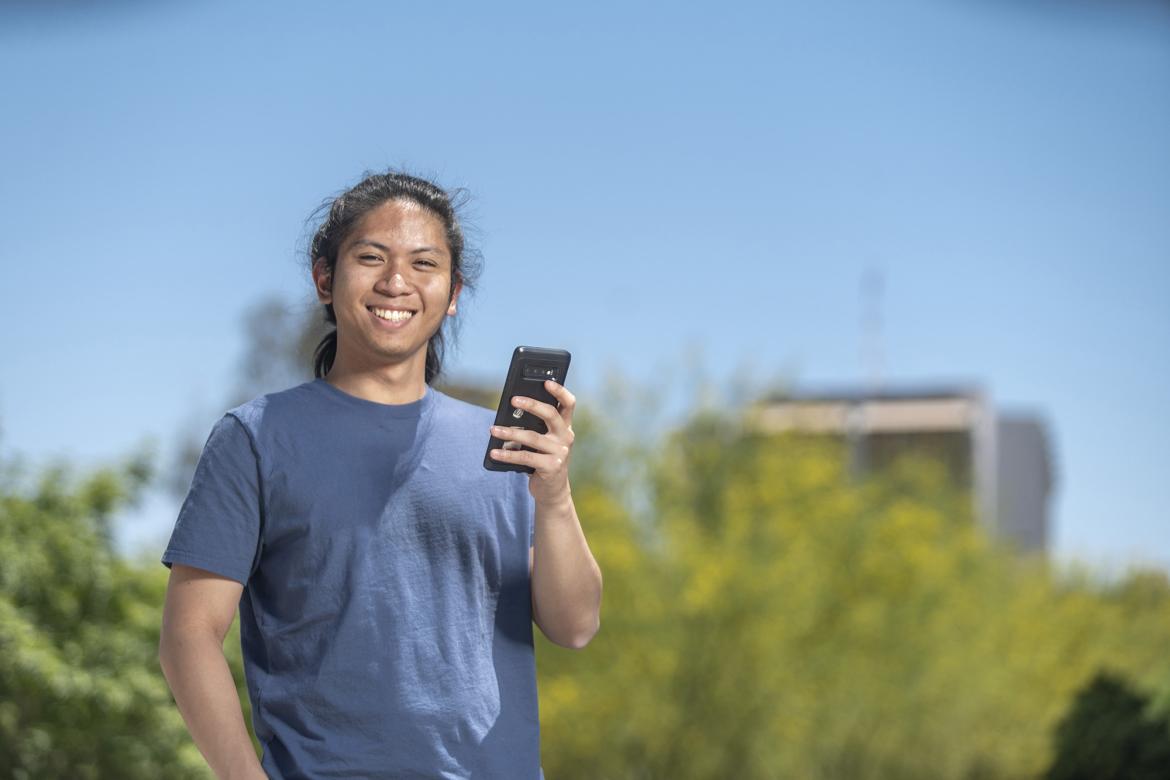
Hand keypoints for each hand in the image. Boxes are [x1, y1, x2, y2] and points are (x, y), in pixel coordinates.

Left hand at [488, 379, 576, 504]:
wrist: (552, 490)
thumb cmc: (543, 458)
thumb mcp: (542, 441)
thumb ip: (534, 427)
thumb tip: (509, 414)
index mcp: (565, 426)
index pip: (568, 404)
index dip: (560, 391)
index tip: (546, 381)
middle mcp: (566, 437)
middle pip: (551, 414)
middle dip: (532, 404)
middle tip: (513, 399)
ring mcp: (560, 452)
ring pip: (532, 437)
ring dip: (509, 432)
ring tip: (492, 429)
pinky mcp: (552, 467)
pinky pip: (525, 457)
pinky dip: (507, 454)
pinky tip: (494, 452)